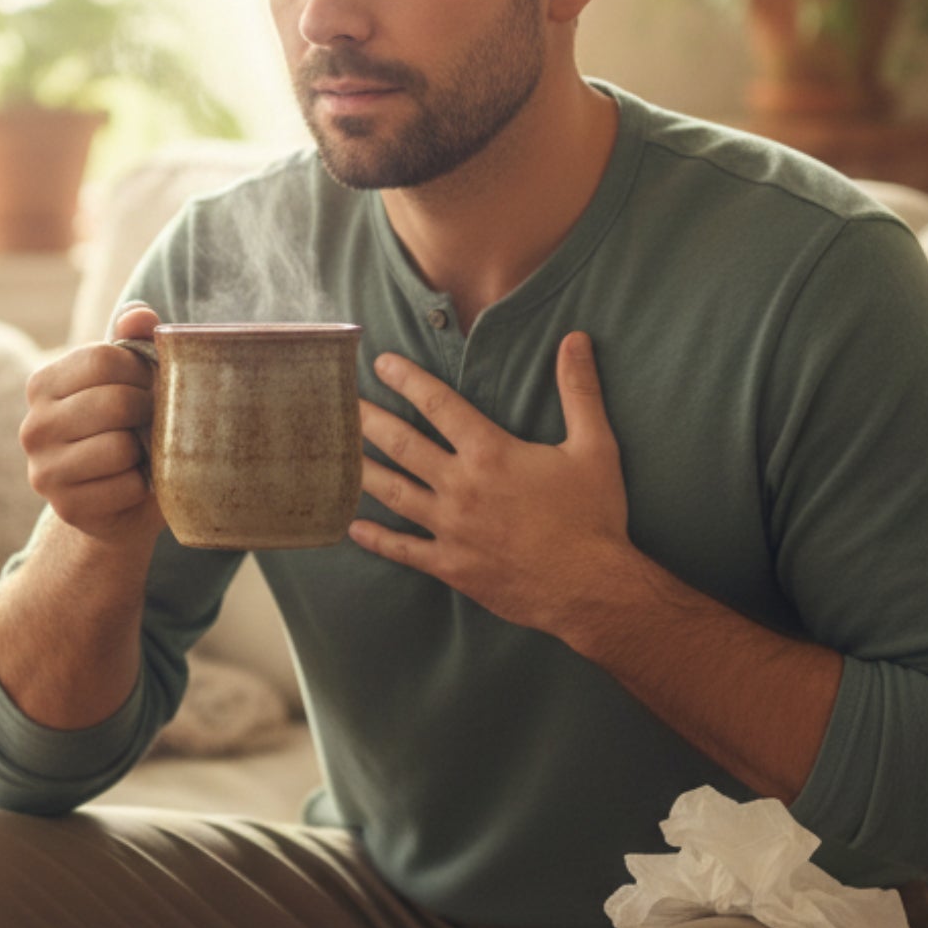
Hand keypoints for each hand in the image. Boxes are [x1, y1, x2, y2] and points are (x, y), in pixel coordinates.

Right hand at [18, 301, 164, 546]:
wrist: (125, 501)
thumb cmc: (130, 427)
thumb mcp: (132, 378)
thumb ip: (134, 340)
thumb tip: (139, 315)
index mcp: (43, 384)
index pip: (104, 358)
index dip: (142, 370)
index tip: (149, 385)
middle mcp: (33, 425)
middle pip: (115, 402)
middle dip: (150, 411)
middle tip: (153, 422)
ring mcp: (43, 470)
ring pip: (120, 447)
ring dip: (146, 451)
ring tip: (142, 452)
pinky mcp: (65, 507)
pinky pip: (126, 487)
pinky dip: (142, 486)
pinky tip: (133, 484)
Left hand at [350, 331, 632, 637]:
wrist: (593, 589)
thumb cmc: (595, 516)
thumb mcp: (595, 447)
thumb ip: (580, 390)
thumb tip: (575, 338)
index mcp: (491, 454)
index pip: (439, 406)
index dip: (408, 380)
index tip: (381, 363)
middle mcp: (461, 487)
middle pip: (402, 445)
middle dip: (367, 419)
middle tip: (338, 401)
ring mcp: (451, 529)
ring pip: (393, 493)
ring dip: (361, 470)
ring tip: (332, 452)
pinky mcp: (451, 566)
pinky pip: (403, 550)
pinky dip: (376, 538)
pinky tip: (352, 526)